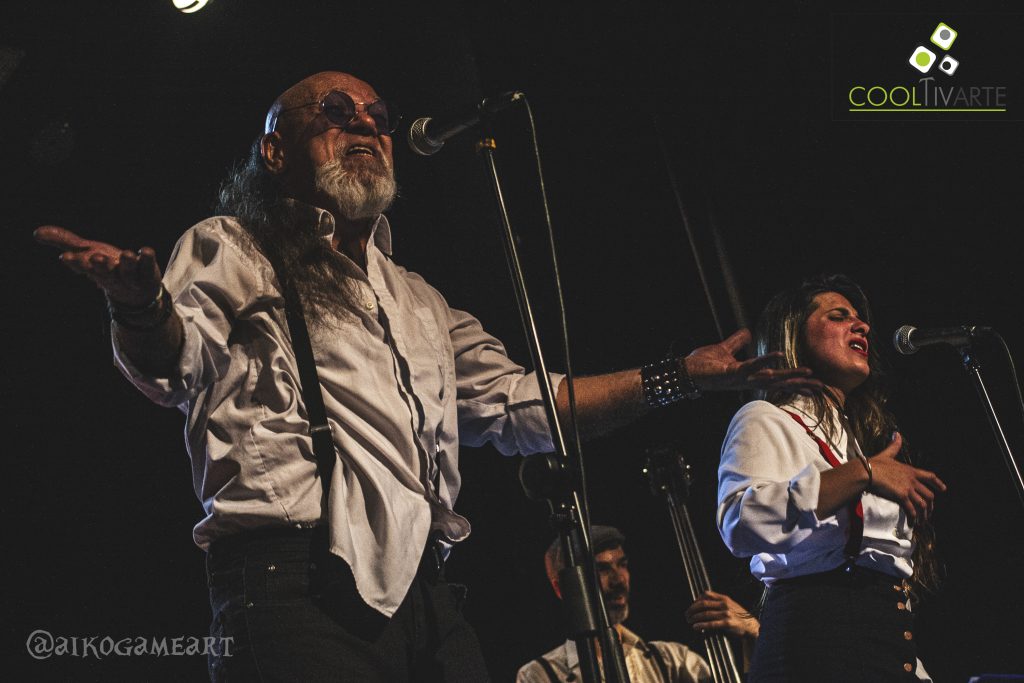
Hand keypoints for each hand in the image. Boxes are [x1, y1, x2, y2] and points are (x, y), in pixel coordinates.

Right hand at [34, 225, 162, 306]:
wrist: (136, 293)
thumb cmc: (107, 268)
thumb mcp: (85, 252)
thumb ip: (64, 242)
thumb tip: (36, 233)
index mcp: (94, 269)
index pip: (83, 266)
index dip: (75, 262)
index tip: (66, 257)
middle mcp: (112, 274)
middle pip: (105, 272)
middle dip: (100, 265)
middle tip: (96, 257)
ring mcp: (131, 276)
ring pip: (128, 271)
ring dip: (127, 263)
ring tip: (128, 254)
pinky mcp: (147, 273)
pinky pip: (147, 266)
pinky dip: (147, 259)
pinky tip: (146, 251)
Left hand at [685, 329, 821, 393]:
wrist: (683, 371)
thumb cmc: (702, 363)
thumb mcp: (724, 350)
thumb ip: (737, 342)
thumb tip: (747, 332)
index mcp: (748, 376)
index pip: (776, 380)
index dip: (794, 383)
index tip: (814, 386)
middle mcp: (747, 380)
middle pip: (778, 383)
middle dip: (799, 385)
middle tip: (820, 386)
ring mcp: (740, 378)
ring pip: (769, 378)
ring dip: (789, 376)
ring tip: (808, 374)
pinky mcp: (730, 373)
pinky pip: (750, 366)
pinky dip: (764, 361)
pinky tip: (778, 356)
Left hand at [685, 590, 759, 638]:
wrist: (751, 626)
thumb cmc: (738, 616)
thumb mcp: (730, 605)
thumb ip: (718, 603)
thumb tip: (702, 603)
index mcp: (724, 598)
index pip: (706, 594)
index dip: (696, 599)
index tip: (692, 605)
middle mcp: (724, 604)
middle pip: (703, 604)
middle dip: (692, 609)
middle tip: (686, 614)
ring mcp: (726, 613)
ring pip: (705, 614)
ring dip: (694, 618)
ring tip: (689, 621)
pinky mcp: (727, 623)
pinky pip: (711, 624)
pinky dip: (701, 625)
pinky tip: (696, 627)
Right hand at [868, 432, 945, 524]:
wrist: (866, 472)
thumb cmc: (874, 463)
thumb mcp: (887, 454)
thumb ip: (894, 446)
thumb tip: (897, 433)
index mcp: (911, 470)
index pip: (930, 476)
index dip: (938, 483)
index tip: (944, 490)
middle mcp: (912, 480)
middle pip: (929, 495)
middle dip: (931, 506)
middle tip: (928, 514)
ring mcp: (908, 488)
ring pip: (923, 504)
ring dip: (924, 515)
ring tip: (922, 522)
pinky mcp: (902, 496)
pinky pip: (911, 510)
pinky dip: (913, 518)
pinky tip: (912, 523)